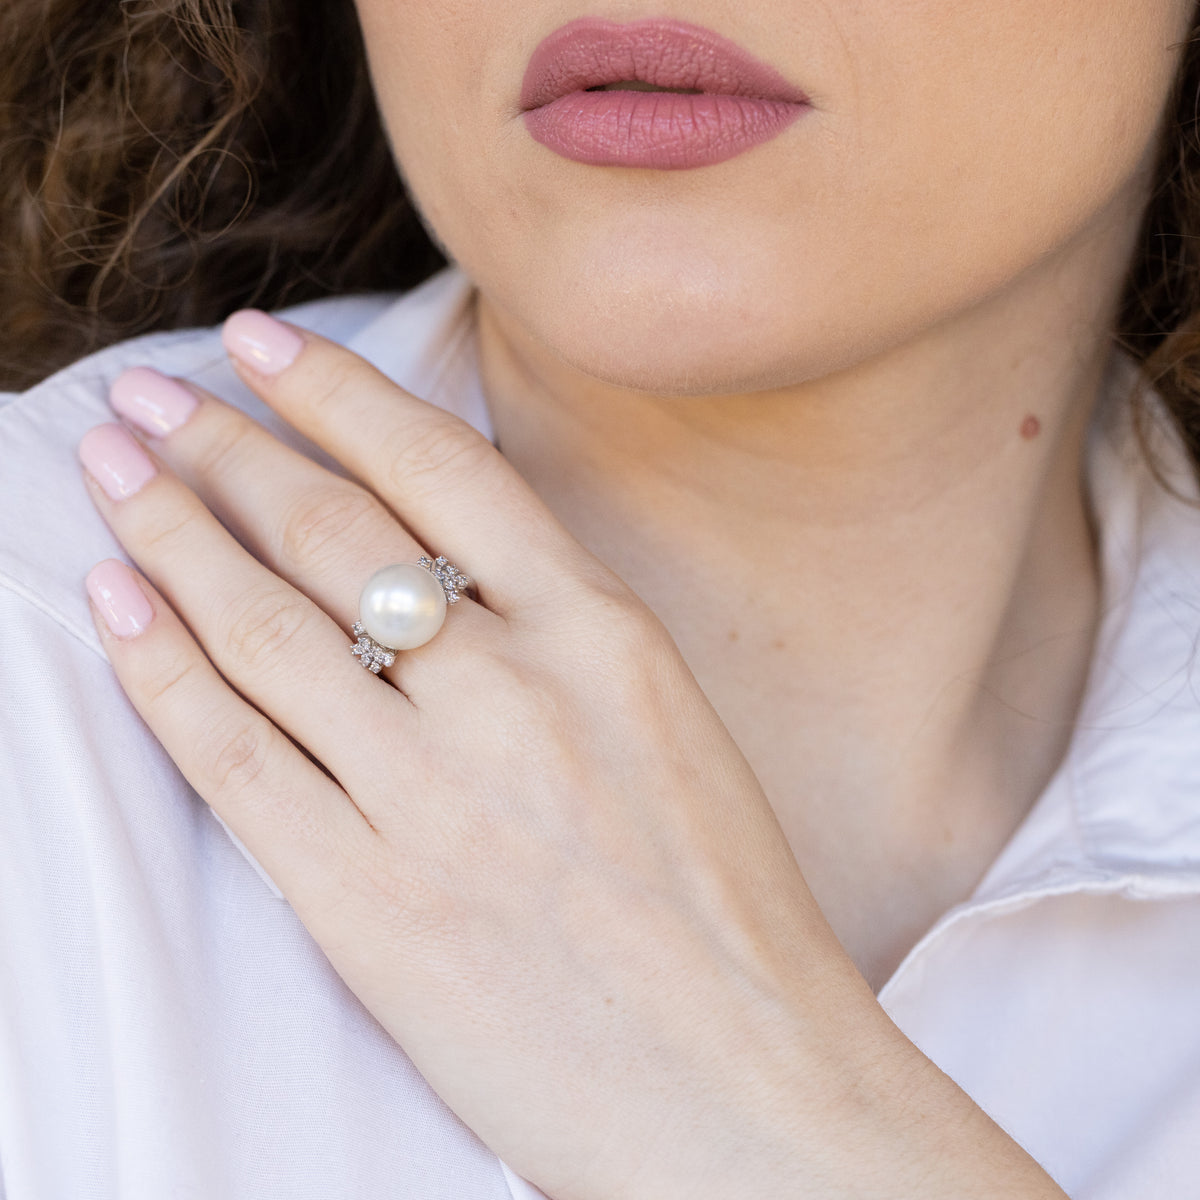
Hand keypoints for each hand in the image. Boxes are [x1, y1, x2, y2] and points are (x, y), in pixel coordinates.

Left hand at [78, 312, 1064, 1199]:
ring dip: (172, 532)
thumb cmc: (729, 910)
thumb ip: (564, 637)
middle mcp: (517, 696)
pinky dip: (165, 671)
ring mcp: (437, 798)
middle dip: (225, 448)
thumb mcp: (670, 724)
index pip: (446, 470)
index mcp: (609, 640)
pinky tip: (118, 604)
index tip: (264, 344)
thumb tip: (443, 566)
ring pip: (268, 626)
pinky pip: (238, 758)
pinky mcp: (370, 904)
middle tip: (150, 397)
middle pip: (335, 533)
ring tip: (111, 471)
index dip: (341, 393)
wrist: (750, 1086)